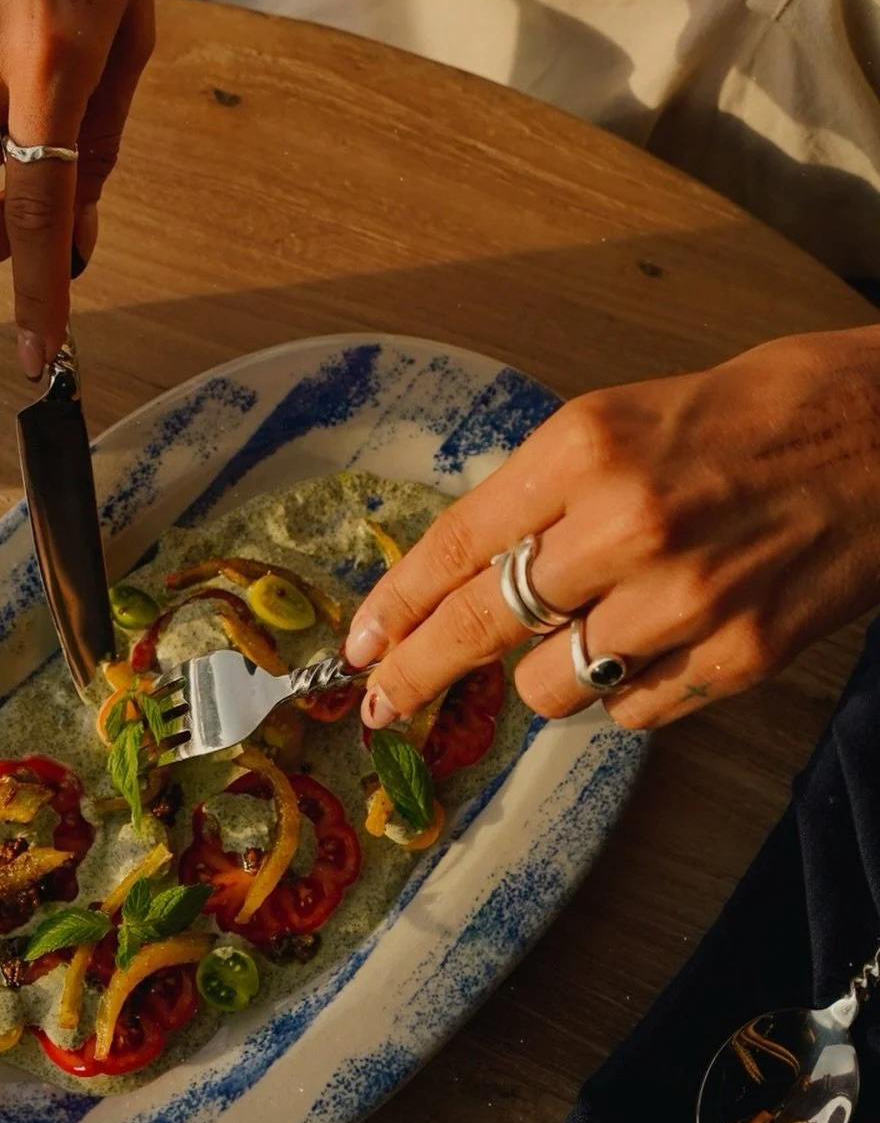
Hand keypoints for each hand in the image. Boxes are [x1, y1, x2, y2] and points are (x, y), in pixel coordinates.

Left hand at [344, 328, 879, 730]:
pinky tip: (651, 643)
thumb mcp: (629, 417)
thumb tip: (468, 570)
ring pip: (552, 686)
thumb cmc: (763, 411)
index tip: (360, 643)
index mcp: (588, 448)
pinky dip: (621, 690)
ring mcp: (687, 601)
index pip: (457, 545)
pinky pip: (630, 712)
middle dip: (417, 674)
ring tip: (588, 627)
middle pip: (482, 628)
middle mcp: (627, 525)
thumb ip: (546, 493)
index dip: (394, 604)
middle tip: (381, 704)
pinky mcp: (742, 658)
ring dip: (546, 670)